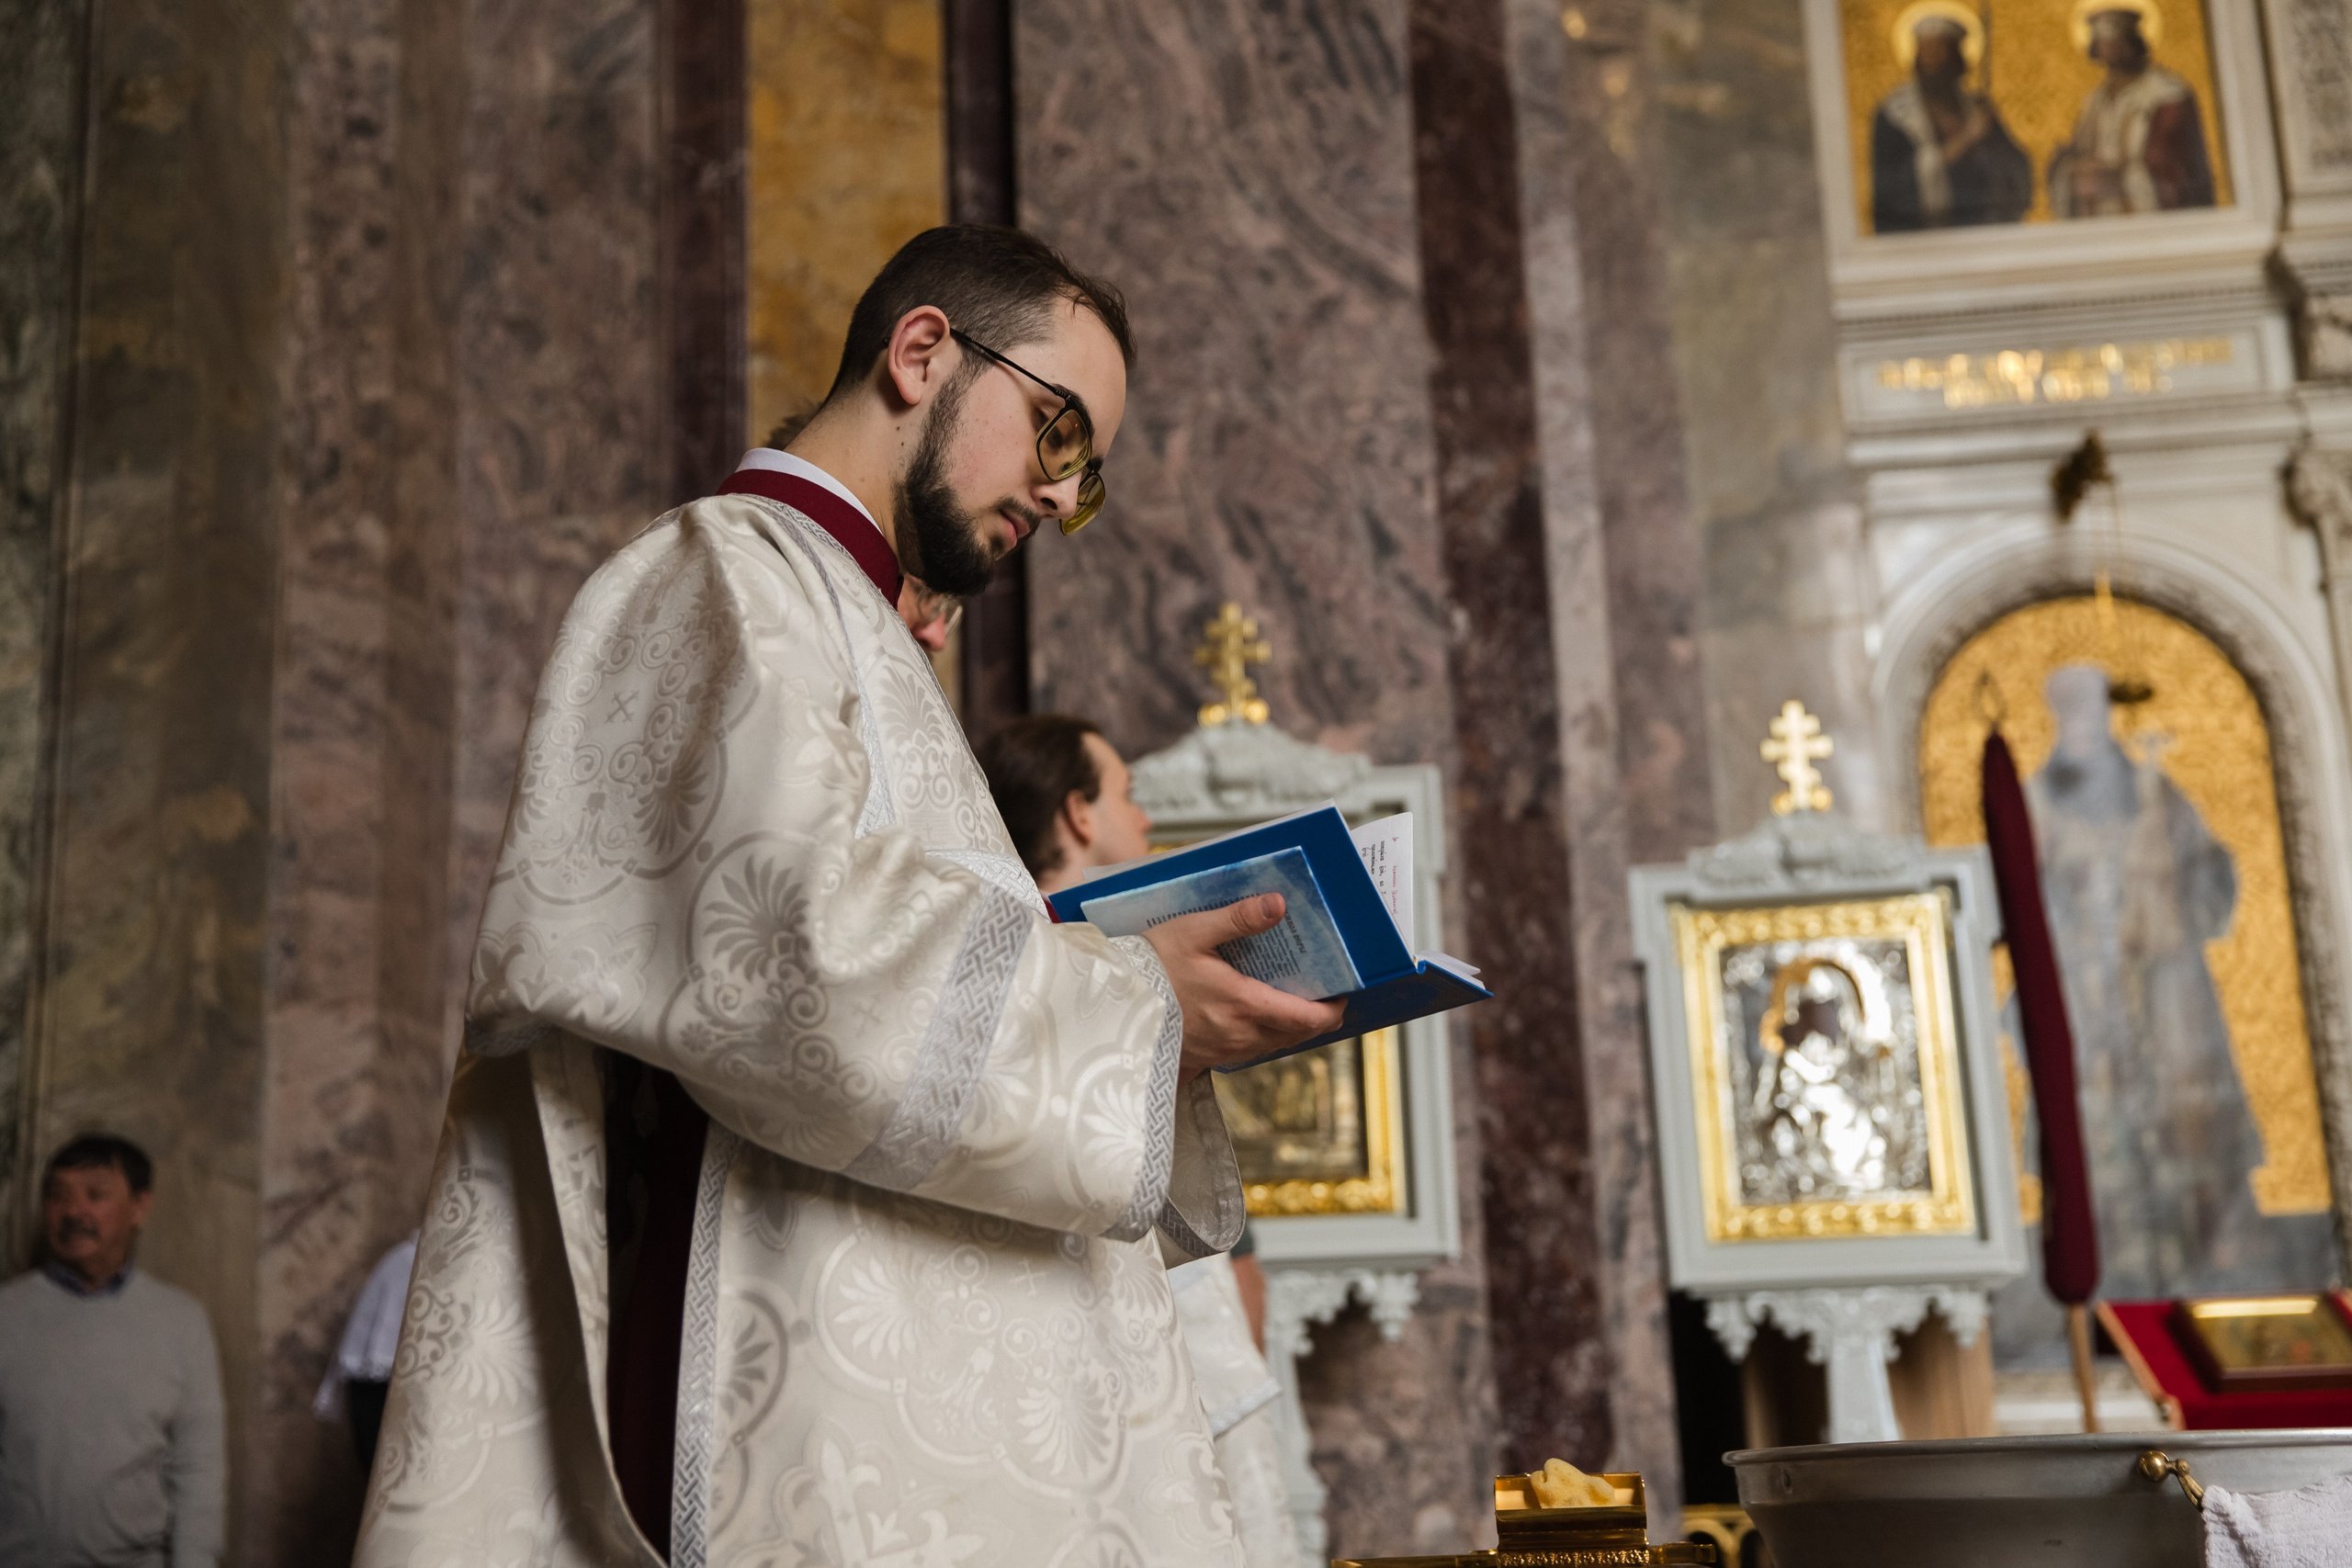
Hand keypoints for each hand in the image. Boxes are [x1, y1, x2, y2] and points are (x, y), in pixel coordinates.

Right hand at [1143, 895, 1348, 1083]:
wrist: (1107, 1011)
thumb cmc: (1148, 969)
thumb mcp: (1192, 932)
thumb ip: (1238, 918)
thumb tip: (1277, 904)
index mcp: (1245, 1006)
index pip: (1310, 1020)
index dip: (1333, 1009)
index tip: (1342, 992)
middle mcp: (1241, 1036)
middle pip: (1297, 1034)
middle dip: (1313, 1014)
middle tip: (1318, 987)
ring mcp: (1224, 1051)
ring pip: (1274, 1043)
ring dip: (1287, 1025)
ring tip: (1287, 995)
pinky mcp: (1206, 1058)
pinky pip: (1249, 1049)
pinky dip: (1261, 1032)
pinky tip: (1250, 1010)